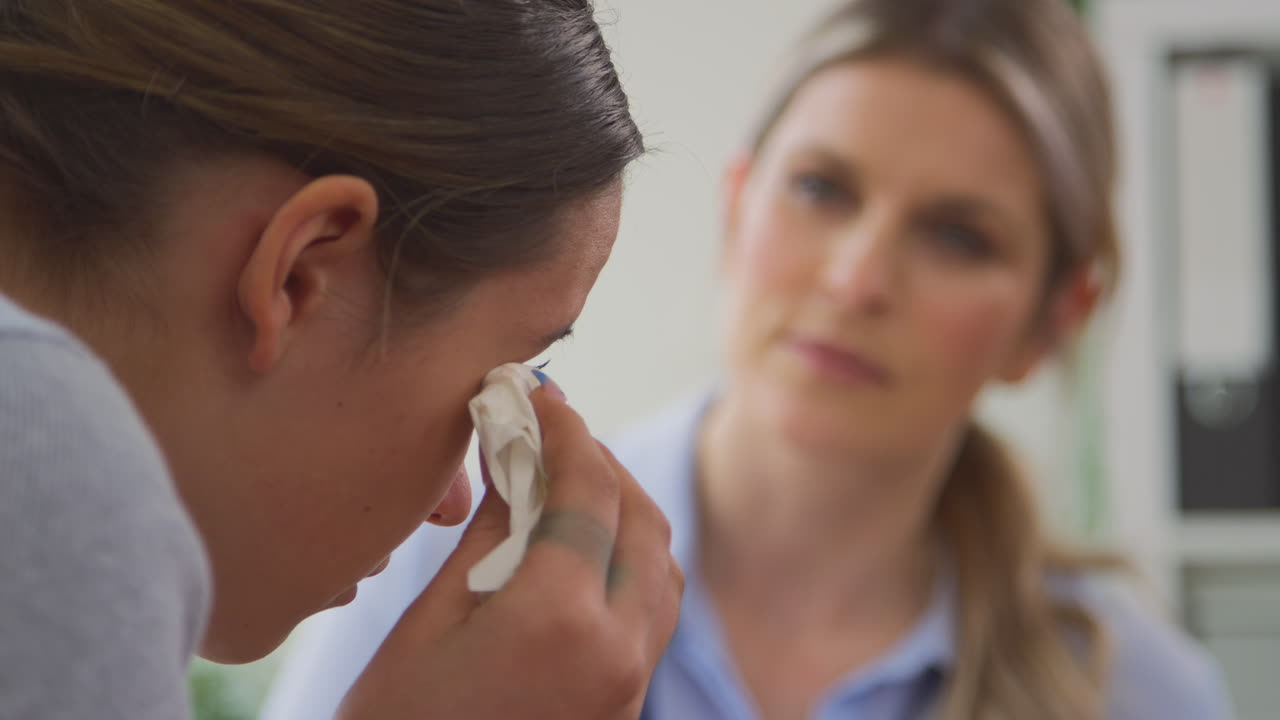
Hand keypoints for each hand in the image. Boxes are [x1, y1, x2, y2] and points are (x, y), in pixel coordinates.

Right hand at [337, 385, 682, 719]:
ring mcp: (632, 685)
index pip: (586, 490)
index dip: (565, 430)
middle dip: (602, 464)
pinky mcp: (629, 708)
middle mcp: (617, 649)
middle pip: (639, 519)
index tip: (541, 395)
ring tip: (569, 484)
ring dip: (626, 511)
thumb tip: (513, 460)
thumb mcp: (427, 625)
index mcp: (558, 619)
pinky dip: (631, 561)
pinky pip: (654, 611)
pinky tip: (585, 548)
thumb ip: (486, 536)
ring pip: (660, 565)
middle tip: (554, 435)